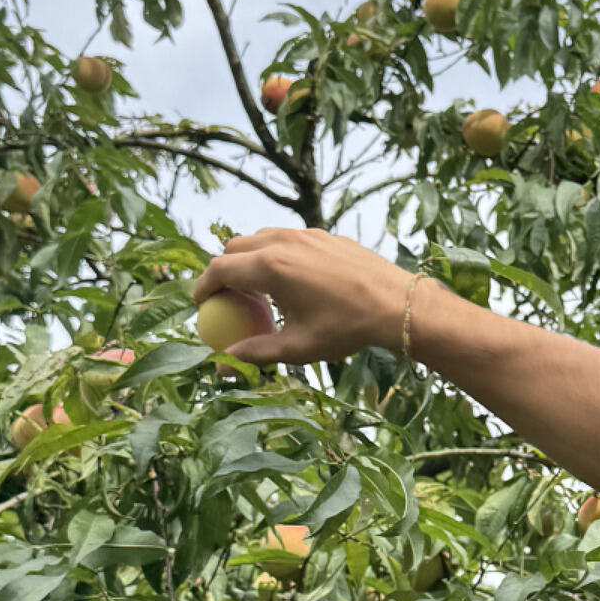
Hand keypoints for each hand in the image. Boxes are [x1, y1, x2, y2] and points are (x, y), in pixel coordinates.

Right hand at [193, 227, 421, 365]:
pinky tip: (292, 282)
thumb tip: (221, 366)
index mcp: (270, 267)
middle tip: (227, 298)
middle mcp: (283, 242)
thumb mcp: (298, 346)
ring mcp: (306, 234)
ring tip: (257, 290)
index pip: (220, 269)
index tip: (201, 305)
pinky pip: (288, 239)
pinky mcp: (325, 235)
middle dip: (224, 270)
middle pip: (235, 248)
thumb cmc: (347, 328)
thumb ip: (255, 352)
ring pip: (261, 238)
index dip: (203, 287)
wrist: (398, 305)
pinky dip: (276, 254)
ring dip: (249, 260)